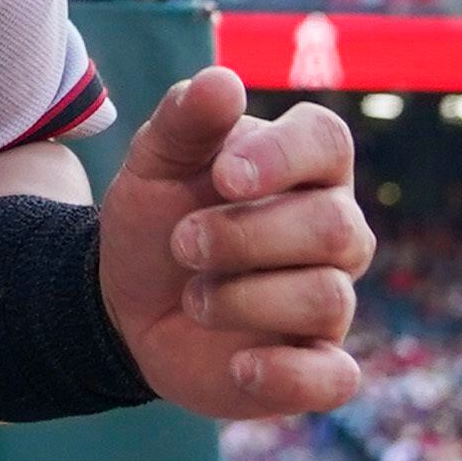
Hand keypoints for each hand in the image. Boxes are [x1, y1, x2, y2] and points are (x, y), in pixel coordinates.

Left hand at [96, 68, 372, 416]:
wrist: (126, 303)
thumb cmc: (157, 219)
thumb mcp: (155, 163)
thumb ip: (186, 119)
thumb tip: (223, 82)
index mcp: (305, 167)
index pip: (327, 143)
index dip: (281, 158)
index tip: (222, 176)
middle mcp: (334, 231)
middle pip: (332, 228)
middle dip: (245, 236)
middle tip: (182, 243)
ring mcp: (329, 300)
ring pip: (326, 298)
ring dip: (245, 298)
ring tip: (192, 298)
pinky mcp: (313, 365)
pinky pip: (335, 378)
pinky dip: (290, 374)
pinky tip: (241, 364)